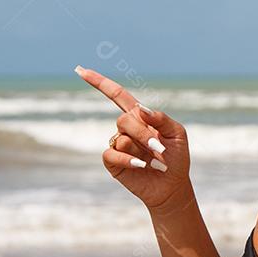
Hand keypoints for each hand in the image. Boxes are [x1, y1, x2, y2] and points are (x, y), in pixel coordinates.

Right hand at [74, 64, 192, 211]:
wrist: (172, 185)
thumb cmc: (176, 158)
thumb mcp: (177, 133)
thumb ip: (161, 118)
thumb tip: (140, 109)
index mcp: (140, 117)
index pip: (117, 95)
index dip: (100, 82)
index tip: (80, 71)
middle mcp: (126, 128)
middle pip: (124, 119)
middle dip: (143, 134)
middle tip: (160, 149)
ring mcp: (117, 144)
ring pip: (121, 137)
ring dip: (140, 149)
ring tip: (154, 161)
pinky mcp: (113, 162)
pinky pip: (112, 153)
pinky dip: (128, 159)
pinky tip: (140, 165)